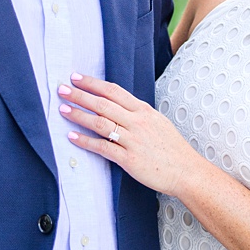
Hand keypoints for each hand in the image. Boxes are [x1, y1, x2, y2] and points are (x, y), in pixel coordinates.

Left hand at [60, 75, 211, 198]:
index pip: (114, 91)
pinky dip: (85, 141)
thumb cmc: (172, 148)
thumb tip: (118, 104)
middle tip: (62, 89)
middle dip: (80, 95)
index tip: (76, 77)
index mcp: (144, 111)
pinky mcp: (129, 159)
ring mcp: (133, 140)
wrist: (187, 171)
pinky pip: (103, 147)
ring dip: (78, 115)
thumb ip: (138, 113)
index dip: (93, 83)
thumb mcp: (158, 122)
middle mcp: (138, 122)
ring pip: (100, 123)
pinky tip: (72, 137)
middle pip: (103, 104)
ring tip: (62, 109)